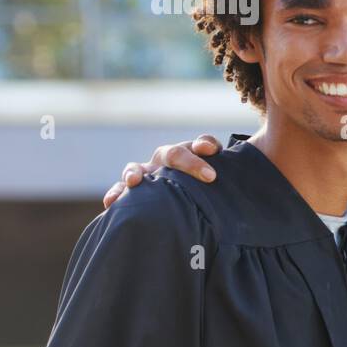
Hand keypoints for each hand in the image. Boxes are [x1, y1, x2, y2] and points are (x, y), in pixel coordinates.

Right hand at [103, 134, 222, 207]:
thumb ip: (229, 171)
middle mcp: (167, 159)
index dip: (206, 145)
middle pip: (173, 154)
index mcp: (192, 153)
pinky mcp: (132, 188)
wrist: (189, 201)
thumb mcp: (220, 181)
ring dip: (135, 172)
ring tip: (134, 181)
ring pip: (138, 167)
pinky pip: (120, 188)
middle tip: (208, 176)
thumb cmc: (208, 190)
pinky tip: (111, 202)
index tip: (212, 151)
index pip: (201, 144)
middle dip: (189, 163)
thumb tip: (235, 168)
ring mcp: (148, 172)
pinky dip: (115, 193)